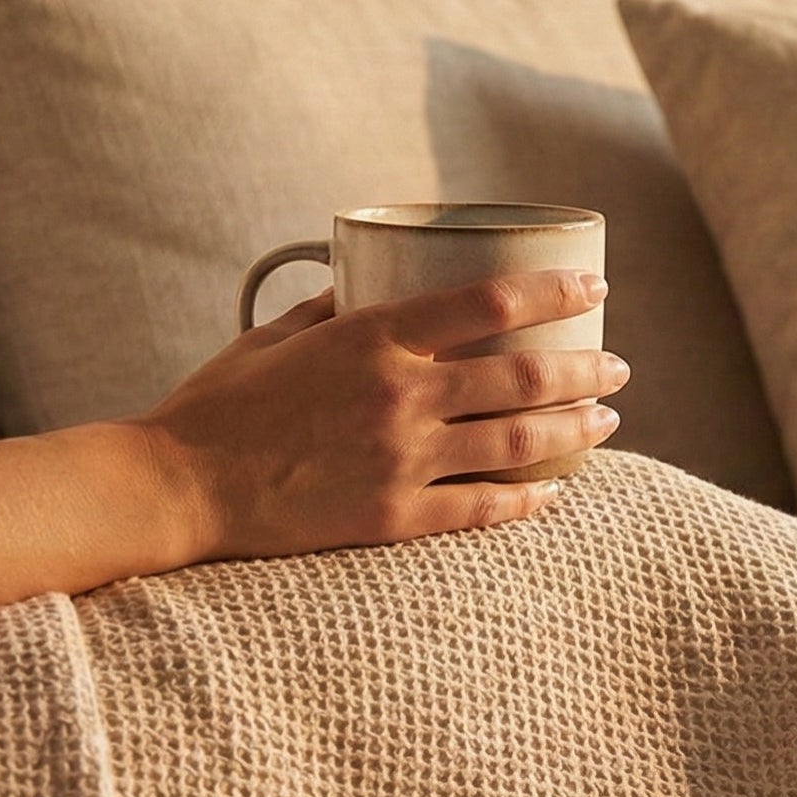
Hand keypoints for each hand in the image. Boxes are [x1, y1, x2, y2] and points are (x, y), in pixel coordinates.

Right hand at [130, 269, 627, 559]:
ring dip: (575, 430)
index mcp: (374, 337)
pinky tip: (556, 493)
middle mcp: (402, 395)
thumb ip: (331, 308)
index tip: (596, 291)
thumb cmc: (217, 406)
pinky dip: (528, 500)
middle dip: (586, 369)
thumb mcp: (274, 336)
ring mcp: (403, 459)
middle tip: (618, 365)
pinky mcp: (393, 517)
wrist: (178, 488)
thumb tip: (367, 279)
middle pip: (524, 375)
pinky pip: (481, 508)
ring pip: (519, 441)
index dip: (555, 293)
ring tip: (606, 420)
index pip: (492, 302)